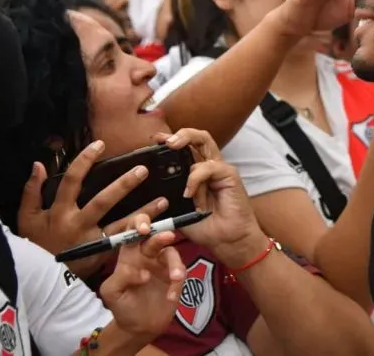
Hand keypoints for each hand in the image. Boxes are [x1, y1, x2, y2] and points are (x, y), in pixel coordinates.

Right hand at [18, 140, 168, 277]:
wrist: (40, 279)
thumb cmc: (35, 243)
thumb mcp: (27, 217)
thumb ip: (31, 190)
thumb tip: (39, 164)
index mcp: (60, 211)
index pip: (72, 181)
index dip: (84, 161)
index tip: (100, 145)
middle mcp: (77, 224)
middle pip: (103, 202)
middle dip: (123, 185)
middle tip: (143, 170)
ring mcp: (92, 241)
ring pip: (120, 225)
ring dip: (143, 213)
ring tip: (163, 201)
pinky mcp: (102, 255)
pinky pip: (124, 244)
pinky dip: (140, 236)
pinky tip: (157, 227)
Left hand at [99, 213, 185, 339]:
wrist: (139, 327)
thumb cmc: (122, 306)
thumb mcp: (112, 293)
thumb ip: (120, 277)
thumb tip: (143, 272)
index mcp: (129, 256)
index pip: (132, 232)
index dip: (138, 225)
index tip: (144, 229)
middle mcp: (146, 256)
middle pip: (155, 236)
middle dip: (161, 233)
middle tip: (167, 236)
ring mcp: (162, 265)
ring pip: (171, 253)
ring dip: (175, 263)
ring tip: (176, 278)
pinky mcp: (175, 277)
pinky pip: (180, 272)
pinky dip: (177, 283)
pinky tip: (170, 297)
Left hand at [160, 129, 267, 267]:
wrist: (226, 240)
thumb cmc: (204, 227)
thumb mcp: (176, 212)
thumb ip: (164, 200)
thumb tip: (144, 195)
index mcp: (195, 173)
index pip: (183, 148)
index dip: (169, 141)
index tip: (153, 141)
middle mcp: (207, 166)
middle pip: (196, 136)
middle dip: (178, 133)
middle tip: (163, 140)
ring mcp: (218, 168)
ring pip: (204, 140)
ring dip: (185, 139)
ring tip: (171, 146)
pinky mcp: (229, 174)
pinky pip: (208, 167)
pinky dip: (195, 178)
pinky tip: (189, 193)